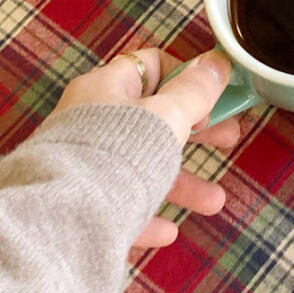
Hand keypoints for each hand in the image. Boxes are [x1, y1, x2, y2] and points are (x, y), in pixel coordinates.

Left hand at [55, 48, 240, 247]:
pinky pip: (121, 203)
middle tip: (228, 139)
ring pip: (141, 165)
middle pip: (154, 118)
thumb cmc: (118, 155)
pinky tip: (168, 230)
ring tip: (213, 202)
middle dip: (197, 133)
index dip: (186, 77)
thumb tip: (217, 62)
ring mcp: (83, 162)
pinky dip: (148, 212)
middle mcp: (90, 120)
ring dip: (182, 182)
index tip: (213, 97)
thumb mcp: (168, 115)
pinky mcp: (80, 203)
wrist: (65, 220)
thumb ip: (196, 91)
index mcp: (107, 88)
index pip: (151, 65)